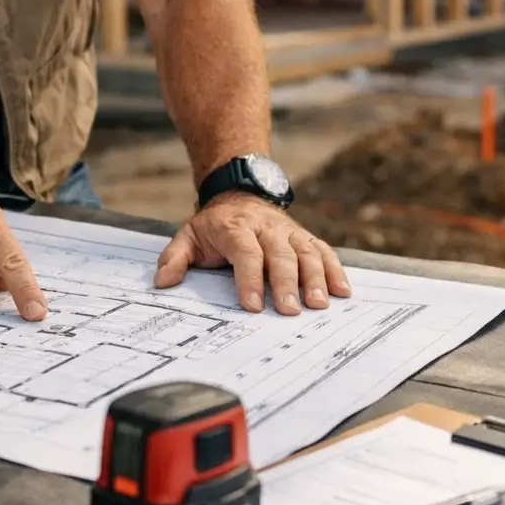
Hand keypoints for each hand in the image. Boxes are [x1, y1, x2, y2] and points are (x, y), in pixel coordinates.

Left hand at [155, 194, 351, 314]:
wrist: (240, 193)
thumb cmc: (215, 225)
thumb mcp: (188, 236)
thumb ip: (175, 258)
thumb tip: (162, 282)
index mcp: (235, 228)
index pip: (245, 252)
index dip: (249, 278)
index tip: (252, 305)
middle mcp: (266, 228)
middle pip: (280, 254)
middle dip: (286, 283)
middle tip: (290, 311)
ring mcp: (289, 231)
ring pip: (307, 252)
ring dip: (316, 278)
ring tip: (320, 304)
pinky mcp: (304, 236)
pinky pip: (323, 250)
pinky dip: (335, 270)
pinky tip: (342, 291)